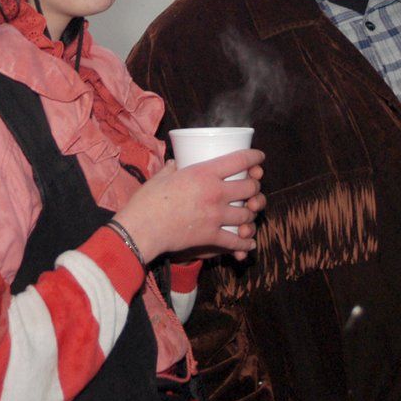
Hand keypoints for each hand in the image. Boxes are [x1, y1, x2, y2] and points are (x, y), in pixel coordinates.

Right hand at [113, 148, 264, 263]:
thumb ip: (172, 168)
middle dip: (256, 187)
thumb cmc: (147, 200)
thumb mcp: (161, 177)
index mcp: (204, 173)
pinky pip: (235, 240)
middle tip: (253, 187)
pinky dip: (245, 243)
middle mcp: (215, 193)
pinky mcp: (211, 236)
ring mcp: (216, 216)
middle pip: (250, 187)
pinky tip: (250, 242)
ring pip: (247, 214)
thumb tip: (175, 163)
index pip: (240, 160)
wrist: (141, 229)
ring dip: (251, 213)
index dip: (255, 158)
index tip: (260, 158)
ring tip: (250, 212)